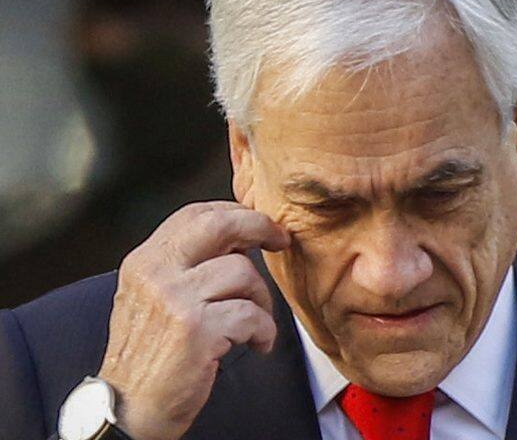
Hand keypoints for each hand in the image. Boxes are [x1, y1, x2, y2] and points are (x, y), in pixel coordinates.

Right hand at [97, 201, 289, 439]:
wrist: (128, 410)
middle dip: (259, 226)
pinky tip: (258, 343)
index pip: (195, 214)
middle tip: (280, 239)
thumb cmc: (149, 356)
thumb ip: (185, 265)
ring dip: (262, 297)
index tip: (259, 224)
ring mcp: (175, 300)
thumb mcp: (152, 297)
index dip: (234, 213)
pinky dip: (264, 330)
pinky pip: (252, 314)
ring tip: (255, 321)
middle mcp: (156, 273)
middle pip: (220, 225)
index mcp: (145, 260)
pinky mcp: (196, 331)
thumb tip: (238, 240)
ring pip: (244, 272)